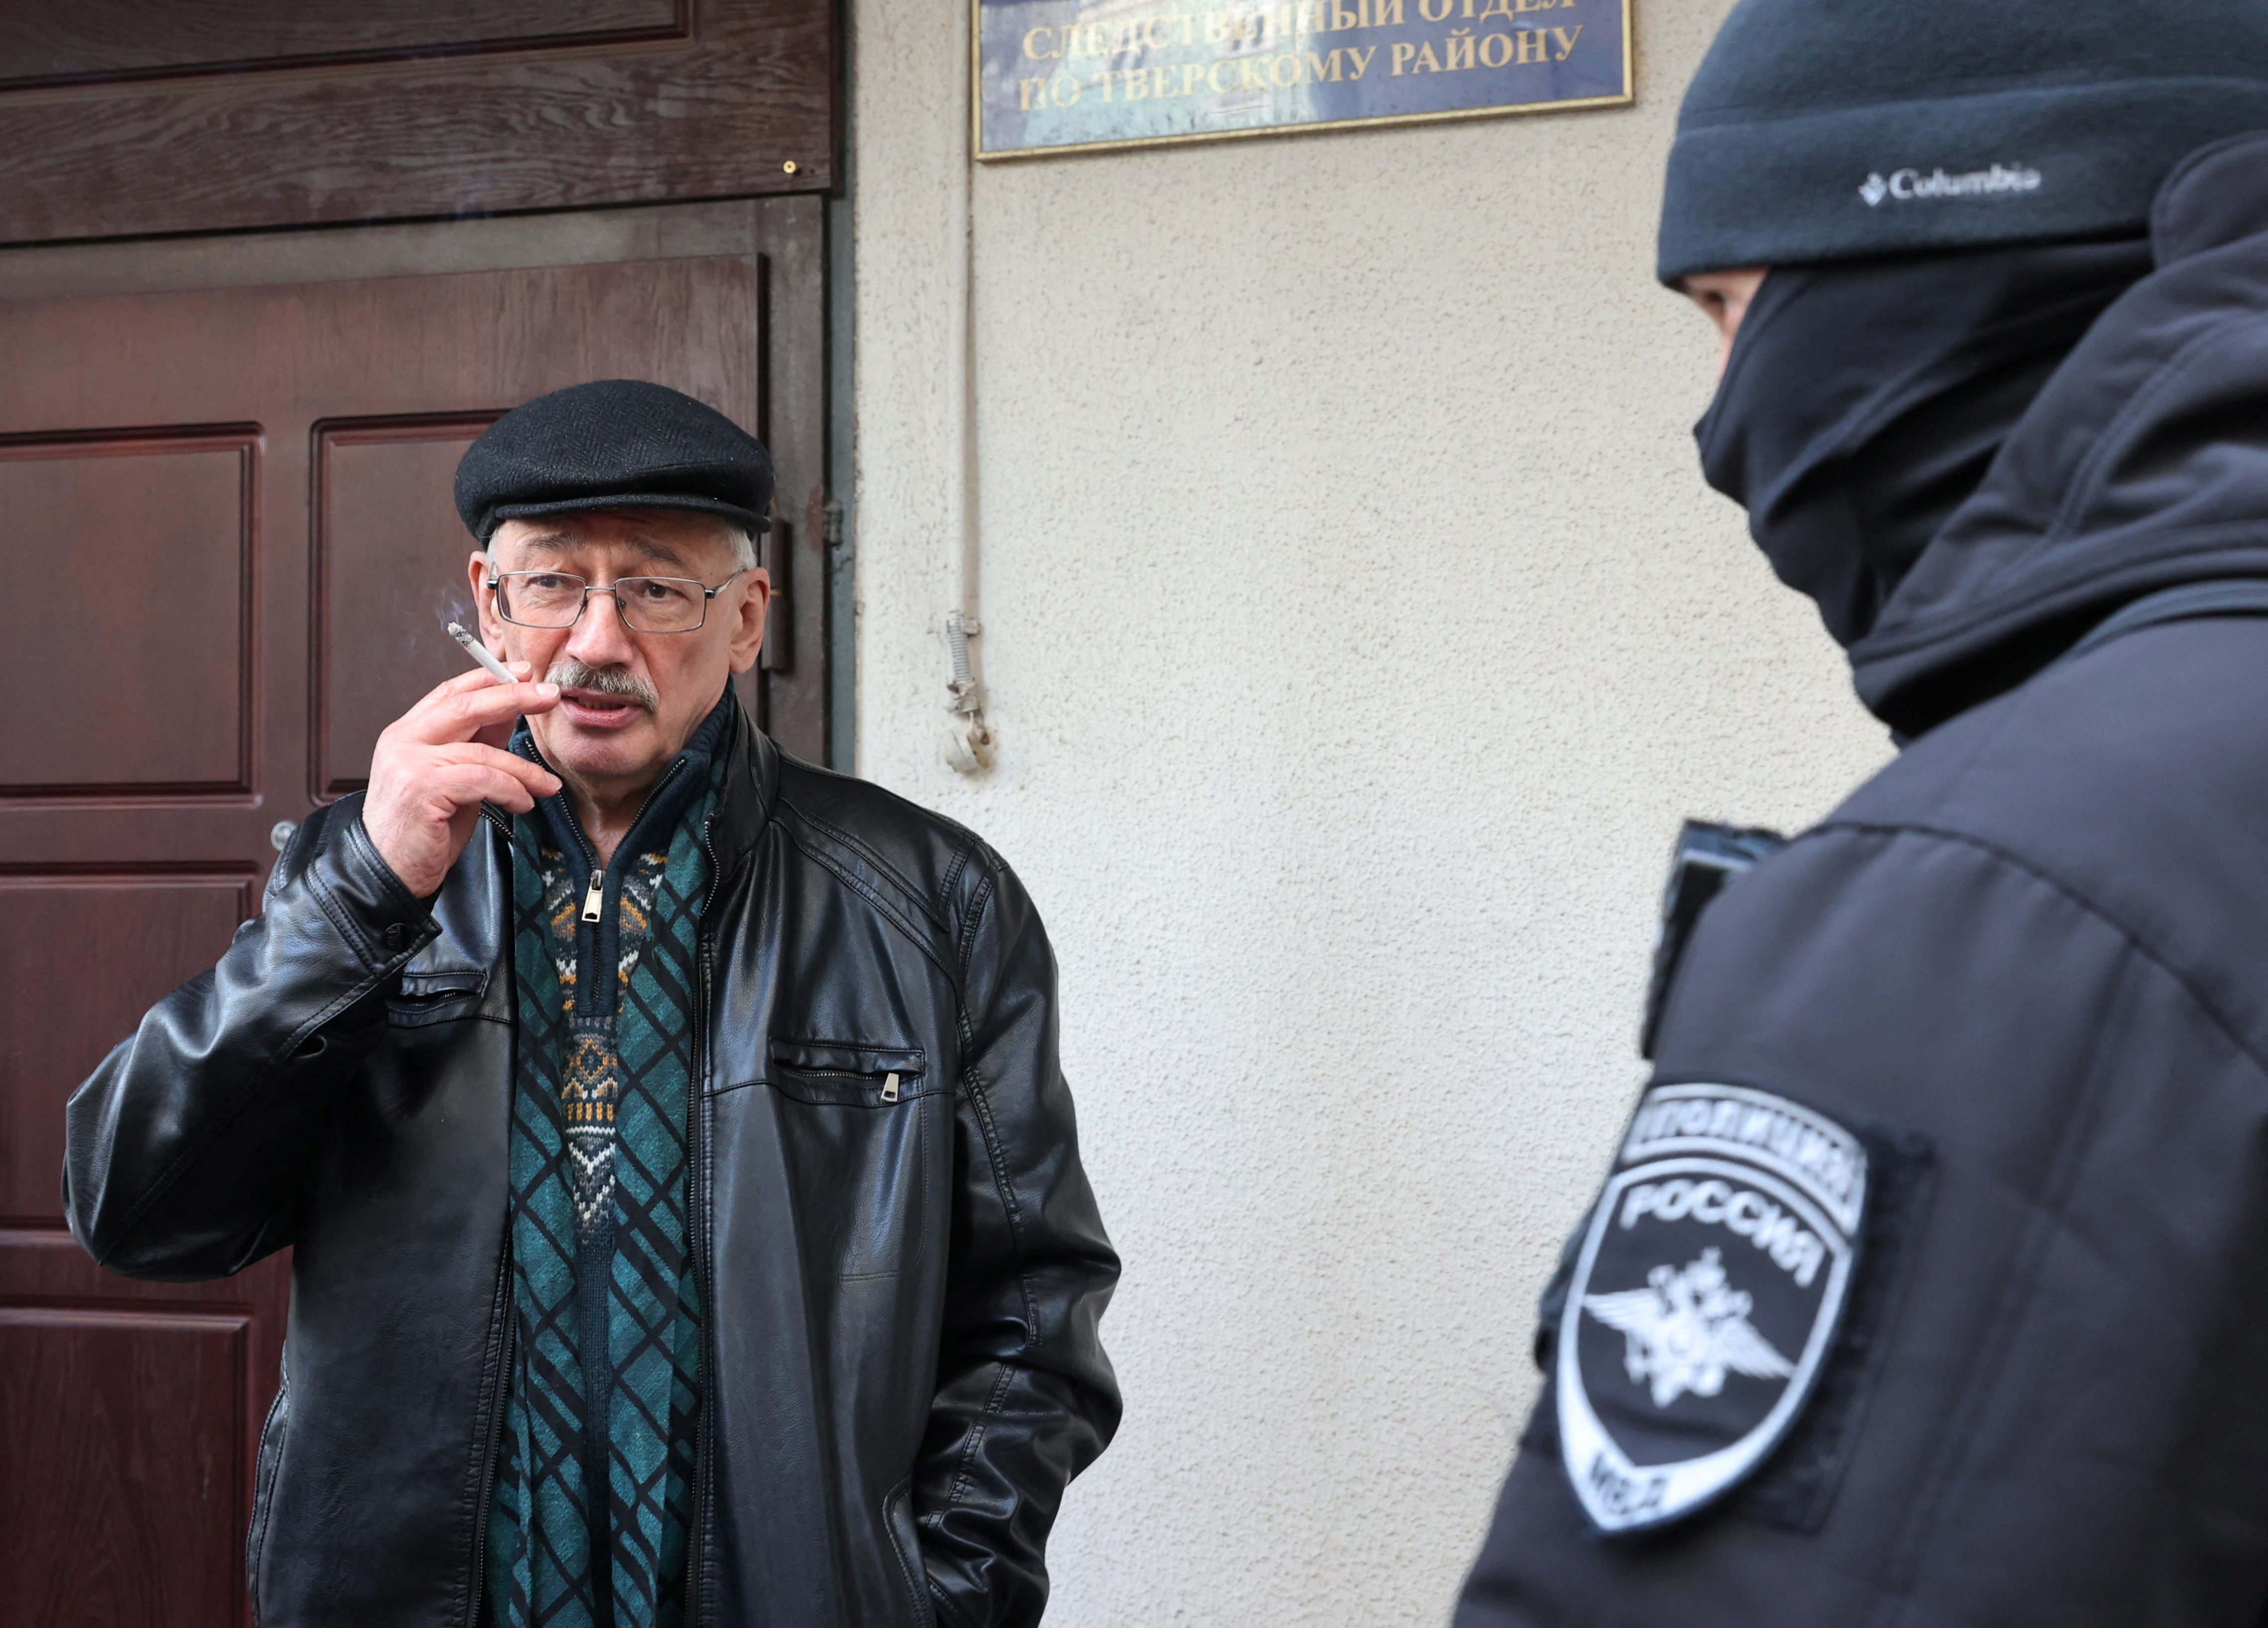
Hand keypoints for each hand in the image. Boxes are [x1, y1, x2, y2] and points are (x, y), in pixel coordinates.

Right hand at [362, 665, 561, 898]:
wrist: (389, 874)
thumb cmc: (423, 830)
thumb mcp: (453, 779)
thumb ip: (474, 745)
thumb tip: (510, 715)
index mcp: (407, 733)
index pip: (450, 692)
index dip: (490, 679)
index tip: (526, 673)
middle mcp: (403, 741)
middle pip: (466, 706)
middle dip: (513, 697)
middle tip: (550, 695)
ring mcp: (409, 763)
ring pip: (482, 751)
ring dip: (524, 768)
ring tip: (546, 785)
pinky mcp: (422, 789)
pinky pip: (482, 779)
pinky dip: (512, 790)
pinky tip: (524, 803)